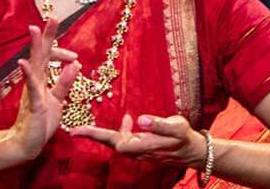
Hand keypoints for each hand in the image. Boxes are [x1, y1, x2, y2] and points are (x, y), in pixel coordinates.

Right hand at [8, 19, 79, 161]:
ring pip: (35, 65)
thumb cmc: (41, 122)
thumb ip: (64, 83)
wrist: (27, 144)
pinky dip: (29, 74)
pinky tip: (24, 62)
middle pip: (41, 54)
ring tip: (34, 29)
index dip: (56, 44)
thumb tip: (74, 64)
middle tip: (53, 16)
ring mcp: (32, 91)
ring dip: (35, 47)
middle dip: (46, 35)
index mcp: (41, 80)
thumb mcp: (58, 100)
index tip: (63, 35)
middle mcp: (35, 81)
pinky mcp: (33, 104)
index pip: (48, 56)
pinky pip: (31, 87)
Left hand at [71, 113, 205, 167]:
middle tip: (78, 128)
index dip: (96, 136)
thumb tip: (139, 119)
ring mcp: (140, 151)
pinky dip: (120, 132)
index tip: (77, 131)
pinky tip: (127, 121)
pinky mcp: (143, 148)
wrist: (192, 151)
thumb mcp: (176, 127)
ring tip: (97, 125)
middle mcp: (137, 151)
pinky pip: (126, 141)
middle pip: (112, 143)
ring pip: (118, 143)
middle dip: (95, 135)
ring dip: (106, 134)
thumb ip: (158, 124)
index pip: (114, 141)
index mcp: (142, 145)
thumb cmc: (184, 137)